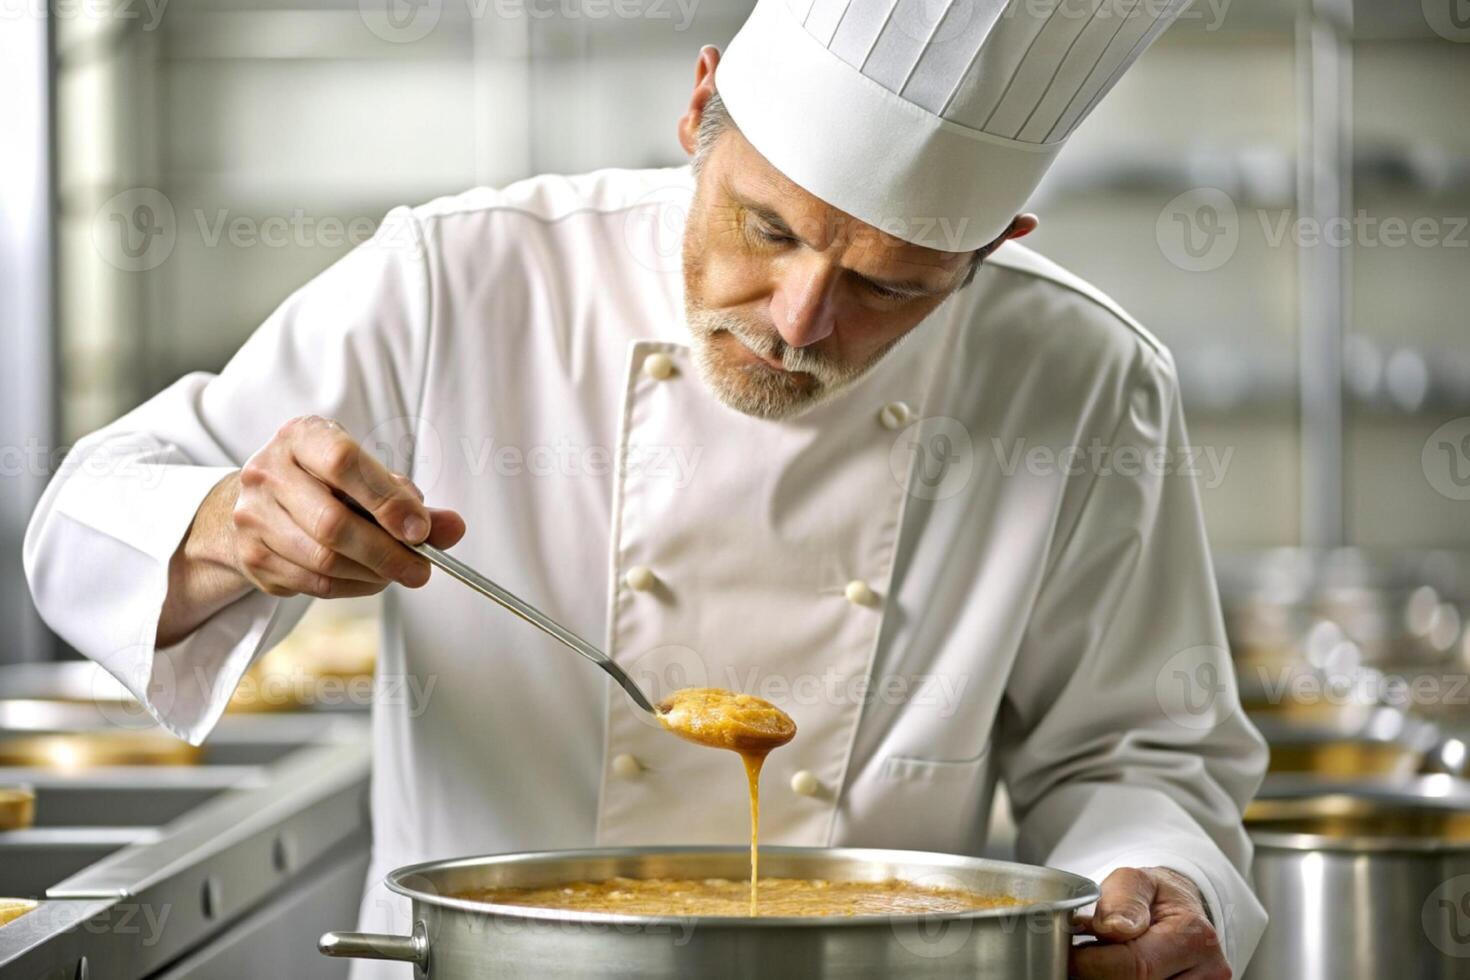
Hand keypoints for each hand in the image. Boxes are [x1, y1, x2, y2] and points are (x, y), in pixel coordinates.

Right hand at [158, 416, 464, 644]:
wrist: (258, 503)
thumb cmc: (326, 484)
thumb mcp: (367, 476)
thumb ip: (410, 501)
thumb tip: (454, 528)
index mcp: (302, 436)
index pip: (343, 461)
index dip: (386, 499)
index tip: (420, 530)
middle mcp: (268, 471)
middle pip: (332, 523)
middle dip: (386, 552)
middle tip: (422, 569)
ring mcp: (253, 515)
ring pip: (323, 560)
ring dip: (372, 574)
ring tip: (398, 572)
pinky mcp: (252, 556)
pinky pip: (313, 584)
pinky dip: (352, 587)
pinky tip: (369, 579)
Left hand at [1070, 867, 1228, 979]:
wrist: (1182, 910)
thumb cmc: (1153, 895)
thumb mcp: (1135, 881)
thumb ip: (1123, 902)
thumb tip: (1112, 928)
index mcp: (1193, 935)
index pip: (1134, 965)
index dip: (1091, 964)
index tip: (1067, 955)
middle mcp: (1208, 972)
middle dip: (1098, 975)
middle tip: (1076, 959)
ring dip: (1110, 979)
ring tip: (1097, 961)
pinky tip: (1112, 971)